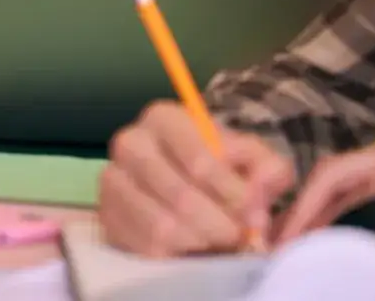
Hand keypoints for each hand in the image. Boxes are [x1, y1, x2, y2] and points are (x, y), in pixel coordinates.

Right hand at [99, 101, 295, 256]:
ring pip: (161, 227)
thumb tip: (260, 193)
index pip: (200, 162)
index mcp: (163, 118)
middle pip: (180, 197)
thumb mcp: (252, 158)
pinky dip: (177, 255)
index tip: (253, 213)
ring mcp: (112, 181)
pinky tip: (192, 247)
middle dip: (219, 225)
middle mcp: (129, 142)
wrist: (185, 176)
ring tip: (217, 241)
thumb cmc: (220, 163)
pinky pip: (145, 248)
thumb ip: (267, 169)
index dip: (233, 195)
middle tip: (239, 237)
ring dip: (200, 243)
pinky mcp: (106, 216)